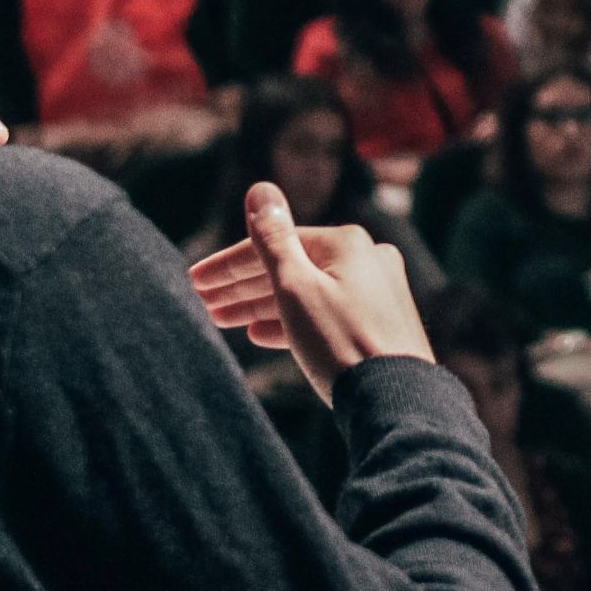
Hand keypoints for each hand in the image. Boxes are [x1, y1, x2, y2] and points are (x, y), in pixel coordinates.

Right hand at [188, 182, 433, 403]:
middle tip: (204, 301)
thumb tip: (260, 189)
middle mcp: (367, 259)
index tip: (195, 280)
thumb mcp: (296, 288)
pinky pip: (325, 314)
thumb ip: (272, 240)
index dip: (230, 263)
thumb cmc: (341, 343)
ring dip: (262, 304)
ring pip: (306, 292)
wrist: (395, 402)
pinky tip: (261, 335)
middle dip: (243, 285)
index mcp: (346, 242)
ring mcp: (376, 292)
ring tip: (222, 319)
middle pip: (291, 266)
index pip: (274, 244)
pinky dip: (292, 321)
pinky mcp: (380, 324)